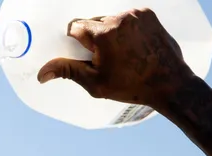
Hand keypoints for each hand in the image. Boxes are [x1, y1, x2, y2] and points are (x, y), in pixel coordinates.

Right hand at [37, 9, 195, 108]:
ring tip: (121, 52)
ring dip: (109, 32)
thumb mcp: (95, 82)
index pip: (76, 27)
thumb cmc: (131, 86)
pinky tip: (132, 45)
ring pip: (110, 19)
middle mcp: (119, 19)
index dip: (78, 42)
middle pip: (93, 21)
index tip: (87, 55)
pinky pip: (126, 17)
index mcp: (104, 34)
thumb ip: (68, 71)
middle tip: (105, 58)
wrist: (169, 83)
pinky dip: (125, 28)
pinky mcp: (148, 14)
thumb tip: (42, 73)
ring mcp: (135, 15)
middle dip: (94, 37)